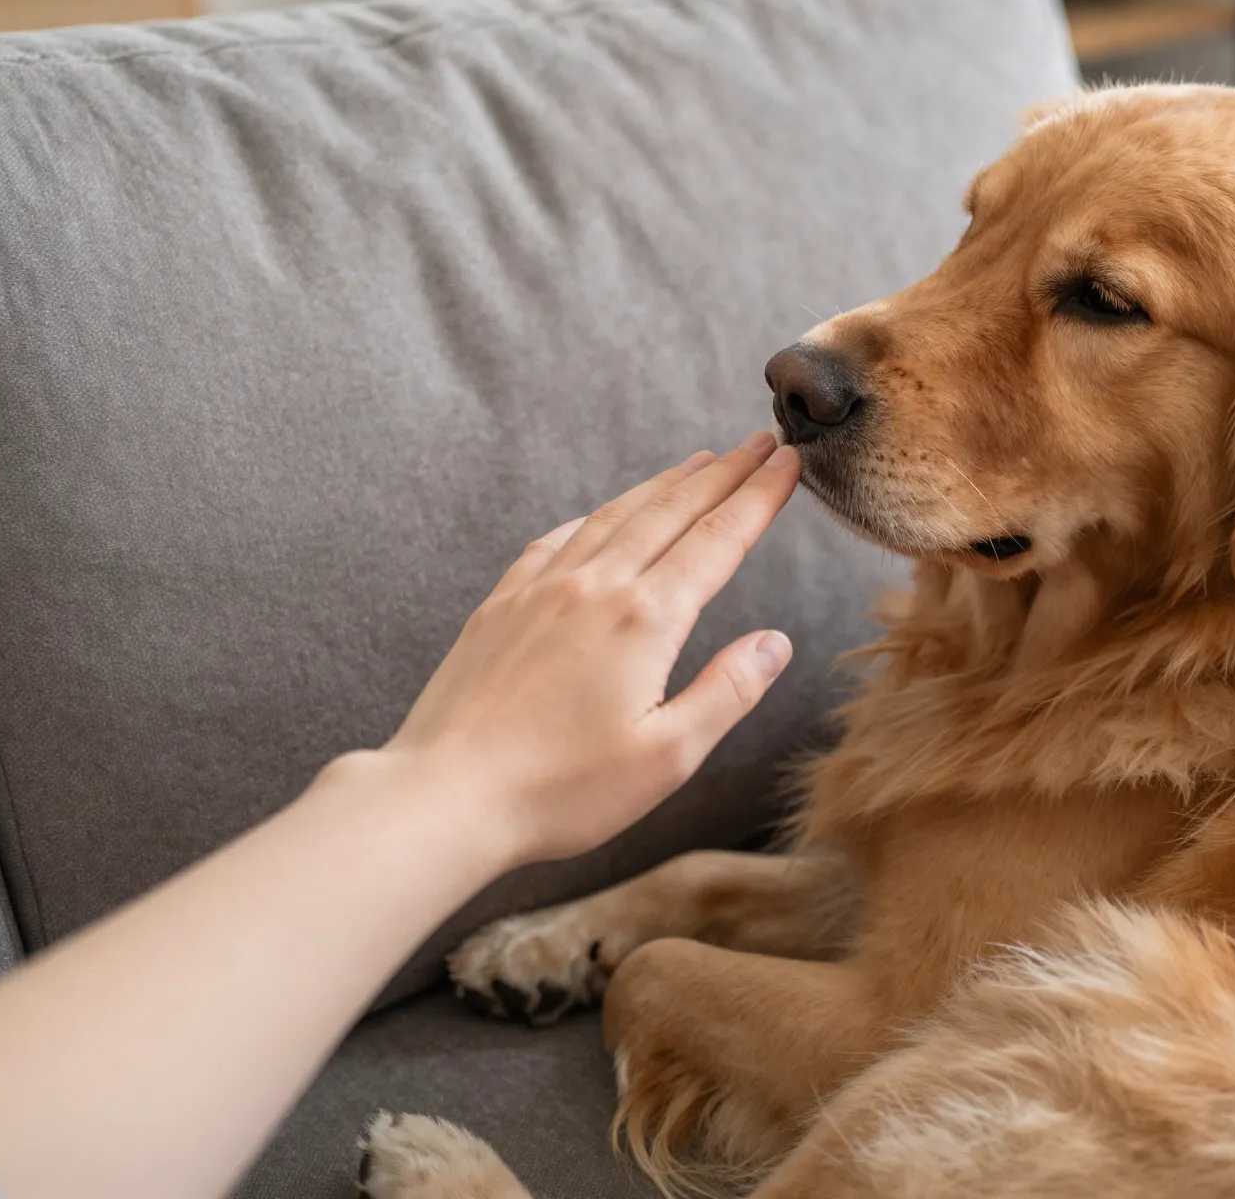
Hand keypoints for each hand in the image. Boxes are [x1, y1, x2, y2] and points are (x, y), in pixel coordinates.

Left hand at [375, 431, 798, 867]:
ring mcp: (541, 589)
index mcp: (645, 619)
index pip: (719, 540)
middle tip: (759, 441)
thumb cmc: (561, 789)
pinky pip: (558, 539)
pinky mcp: (501, 605)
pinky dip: (596, 516)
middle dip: (722, 473)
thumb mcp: (668, 756)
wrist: (445, 794)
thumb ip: (728, 691)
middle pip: (671, 511)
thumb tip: (775, 641)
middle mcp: (594, 586)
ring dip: (664, 484)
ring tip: (698, 461)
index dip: (759, 497)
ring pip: (616, 515)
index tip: (789, 462)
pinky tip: (604, 516)